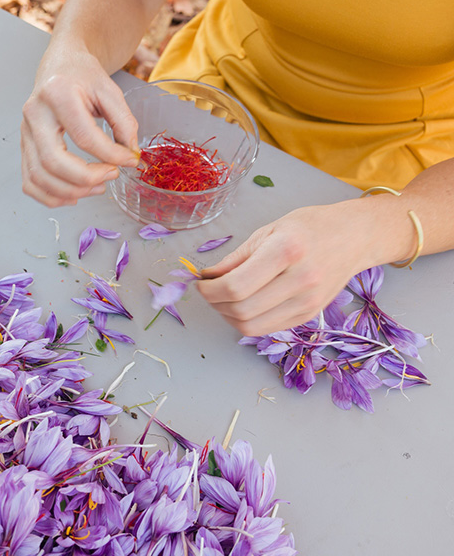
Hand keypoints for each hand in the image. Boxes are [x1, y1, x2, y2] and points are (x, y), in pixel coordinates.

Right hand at [21, 47, 139, 206]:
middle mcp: (34, 114)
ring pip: (38, 177)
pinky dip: (50, 196)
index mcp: (57, 94)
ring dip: (70, 191)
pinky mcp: (23, 146)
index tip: (129, 160)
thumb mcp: (110, 90)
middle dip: (86, 178)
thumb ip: (124, 122)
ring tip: (96, 187)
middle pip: (52, 162)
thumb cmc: (82, 76)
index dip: (110, 155)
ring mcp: (24, 132)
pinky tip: (74, 192)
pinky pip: (30, 181)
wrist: (60, 65)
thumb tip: (129, 154)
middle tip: (111, 176)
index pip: (83, 136)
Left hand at [197, 202, 380, 335]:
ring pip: (251, 326)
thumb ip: (235, 258)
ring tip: (222, 298)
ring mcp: (308, 301)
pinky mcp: (309, 314)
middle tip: (208, 290)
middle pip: (241, 310)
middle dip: (214, 303)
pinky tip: (242, 304)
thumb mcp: (267, 231)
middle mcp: (300, 280)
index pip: (235, 286)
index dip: (209, 290)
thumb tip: (206, 277)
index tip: (200, 282)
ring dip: (227, 316)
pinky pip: (267, 328)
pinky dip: (247, 320)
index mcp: (286, 251)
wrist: (355, 236)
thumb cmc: (310, 227)